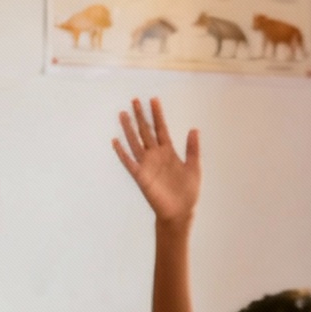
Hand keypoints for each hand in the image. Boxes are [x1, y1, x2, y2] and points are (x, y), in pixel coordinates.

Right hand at [113, 97, 200, 225]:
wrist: (181, 212)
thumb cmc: (188, 192)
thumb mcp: (194, 168)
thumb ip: (193, 149)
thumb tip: (194, 129)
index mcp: (169, 152)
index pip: (161, 129)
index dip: (157, 115)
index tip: (154, 100)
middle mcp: (156, 155)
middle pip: (146, 131)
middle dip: (141, 116)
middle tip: (134, 100)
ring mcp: (147, 165)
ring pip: (135, 142)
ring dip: (129, 128)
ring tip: (123, 114)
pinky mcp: (141, 176)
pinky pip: (129, 162)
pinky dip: (122, 152)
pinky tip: (116, 141)